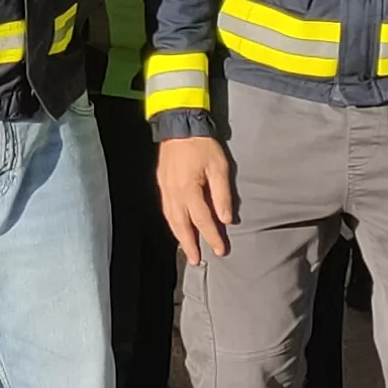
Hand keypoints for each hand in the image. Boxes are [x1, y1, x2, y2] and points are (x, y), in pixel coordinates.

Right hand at [157, 136, 237, 261]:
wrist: (179, 126)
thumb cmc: (202, 145)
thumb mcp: (219, 167)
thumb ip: (222, 195)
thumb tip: (225, 219)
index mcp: (189, 191)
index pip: (203, 221)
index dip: (213, 237)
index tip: (221, 251)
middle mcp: (174, 194)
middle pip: (182, 226)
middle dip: (190, 244)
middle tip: (196, 261)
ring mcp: (165, 190)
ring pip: (171, 220)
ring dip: (179, 236)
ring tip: (186, 249)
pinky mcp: (162, 184)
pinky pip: (167, 210)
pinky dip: (172, 223)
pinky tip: (177, 227)